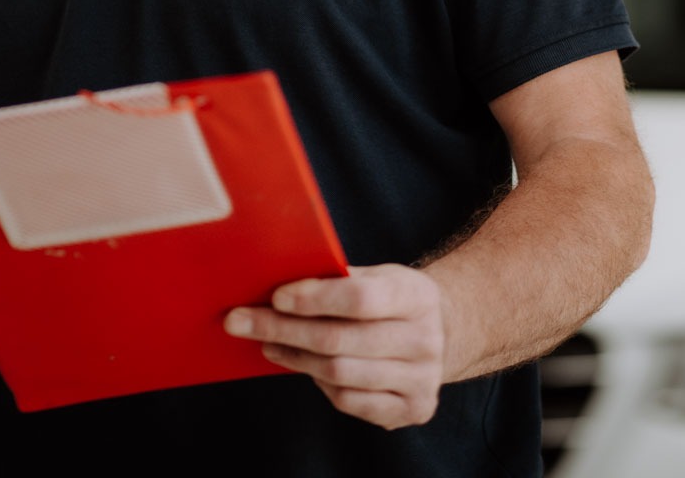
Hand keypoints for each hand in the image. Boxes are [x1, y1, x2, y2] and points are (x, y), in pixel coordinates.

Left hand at [224, 263, 448, 429]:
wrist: (442, 333)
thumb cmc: (393, 300)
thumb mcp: (377, 276)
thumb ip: (338, 279)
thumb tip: (276, 282)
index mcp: (418, 295)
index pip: (361, 299)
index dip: (314, 299)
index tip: (276, 297)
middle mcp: (426, 339)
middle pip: (340, 340)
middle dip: (284, 330)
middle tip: (241, 322)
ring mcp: (422, 378)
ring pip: (339, 373)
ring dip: (294, 357)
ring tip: (268, 343)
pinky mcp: (413, 408)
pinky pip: (349, 400)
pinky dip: (320, 382)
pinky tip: (305, 365)